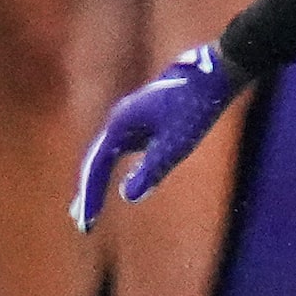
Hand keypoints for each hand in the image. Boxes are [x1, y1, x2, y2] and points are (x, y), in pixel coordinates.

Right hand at [74, 44, 241, 228]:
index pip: (97, 167)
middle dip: (88, 192)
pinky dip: (118, 169)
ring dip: (98, 181)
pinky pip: (125, 150)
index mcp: (120, 124)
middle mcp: (120, 120)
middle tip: (80, 222)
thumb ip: (151, 170)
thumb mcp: (175, 144)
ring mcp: (131, 118)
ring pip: (109, 156)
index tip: (86, 223)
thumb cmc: (195, 106)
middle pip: (96, 161)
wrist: (215, 72)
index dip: (90, 196)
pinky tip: (123, 182)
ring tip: (89, 208)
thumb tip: (129, 196)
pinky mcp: (146, 118)